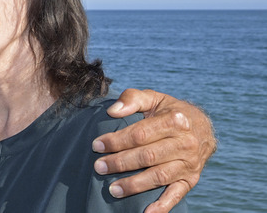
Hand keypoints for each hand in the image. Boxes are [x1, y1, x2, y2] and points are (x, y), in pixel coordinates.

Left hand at [91, 88, 215, 212]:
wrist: (202, 127)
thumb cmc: (169, 111)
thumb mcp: (154, 98)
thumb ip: (132, 99)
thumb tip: (112, 111)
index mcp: (175, 120)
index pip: (140, 134)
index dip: (117, 140)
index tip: (97, 145)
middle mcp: (185, 143)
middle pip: (147, 156)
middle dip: (120, 163)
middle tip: (99, 167)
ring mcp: (189, 164)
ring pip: (159, 176)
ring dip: (134, 185)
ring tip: (112, 189)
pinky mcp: (191, 180)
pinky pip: (176, 195)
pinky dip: (162, 206)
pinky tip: (146, 212)